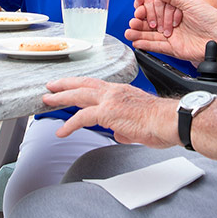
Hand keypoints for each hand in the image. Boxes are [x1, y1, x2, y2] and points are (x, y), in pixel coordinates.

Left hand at [43, 77, 176, 147]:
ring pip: (79, 95)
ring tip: (47, 101)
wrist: (169, 121)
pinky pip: (82, 117)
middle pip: (84, 84)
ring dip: (61, 97)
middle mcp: (114, 92)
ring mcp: (110, 100)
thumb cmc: (160, 123)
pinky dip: (69, 124)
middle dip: (65, 85)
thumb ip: (123, 127)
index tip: (69, 85)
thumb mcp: (138, 124)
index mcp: (121, 91)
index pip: (96, 85)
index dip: (80, 85)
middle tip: (51, 86)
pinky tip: (61, 131)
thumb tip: (118, 133)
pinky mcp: (108, 113)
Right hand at [126, 0, 216, 61]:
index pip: (156, 6)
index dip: (147, 8)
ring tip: (129, 31)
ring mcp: (173, 35)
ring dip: (139, 32)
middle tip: (133, 20)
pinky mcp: (174, 48)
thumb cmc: (210, 17)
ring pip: (152, 34)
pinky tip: (136, 42)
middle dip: (140, 20)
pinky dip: (146, 45)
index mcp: (177, 7)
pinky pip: (157, 47)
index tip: (140, 8)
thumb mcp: (189, 0)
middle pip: (151, 21)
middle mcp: (173, 21)